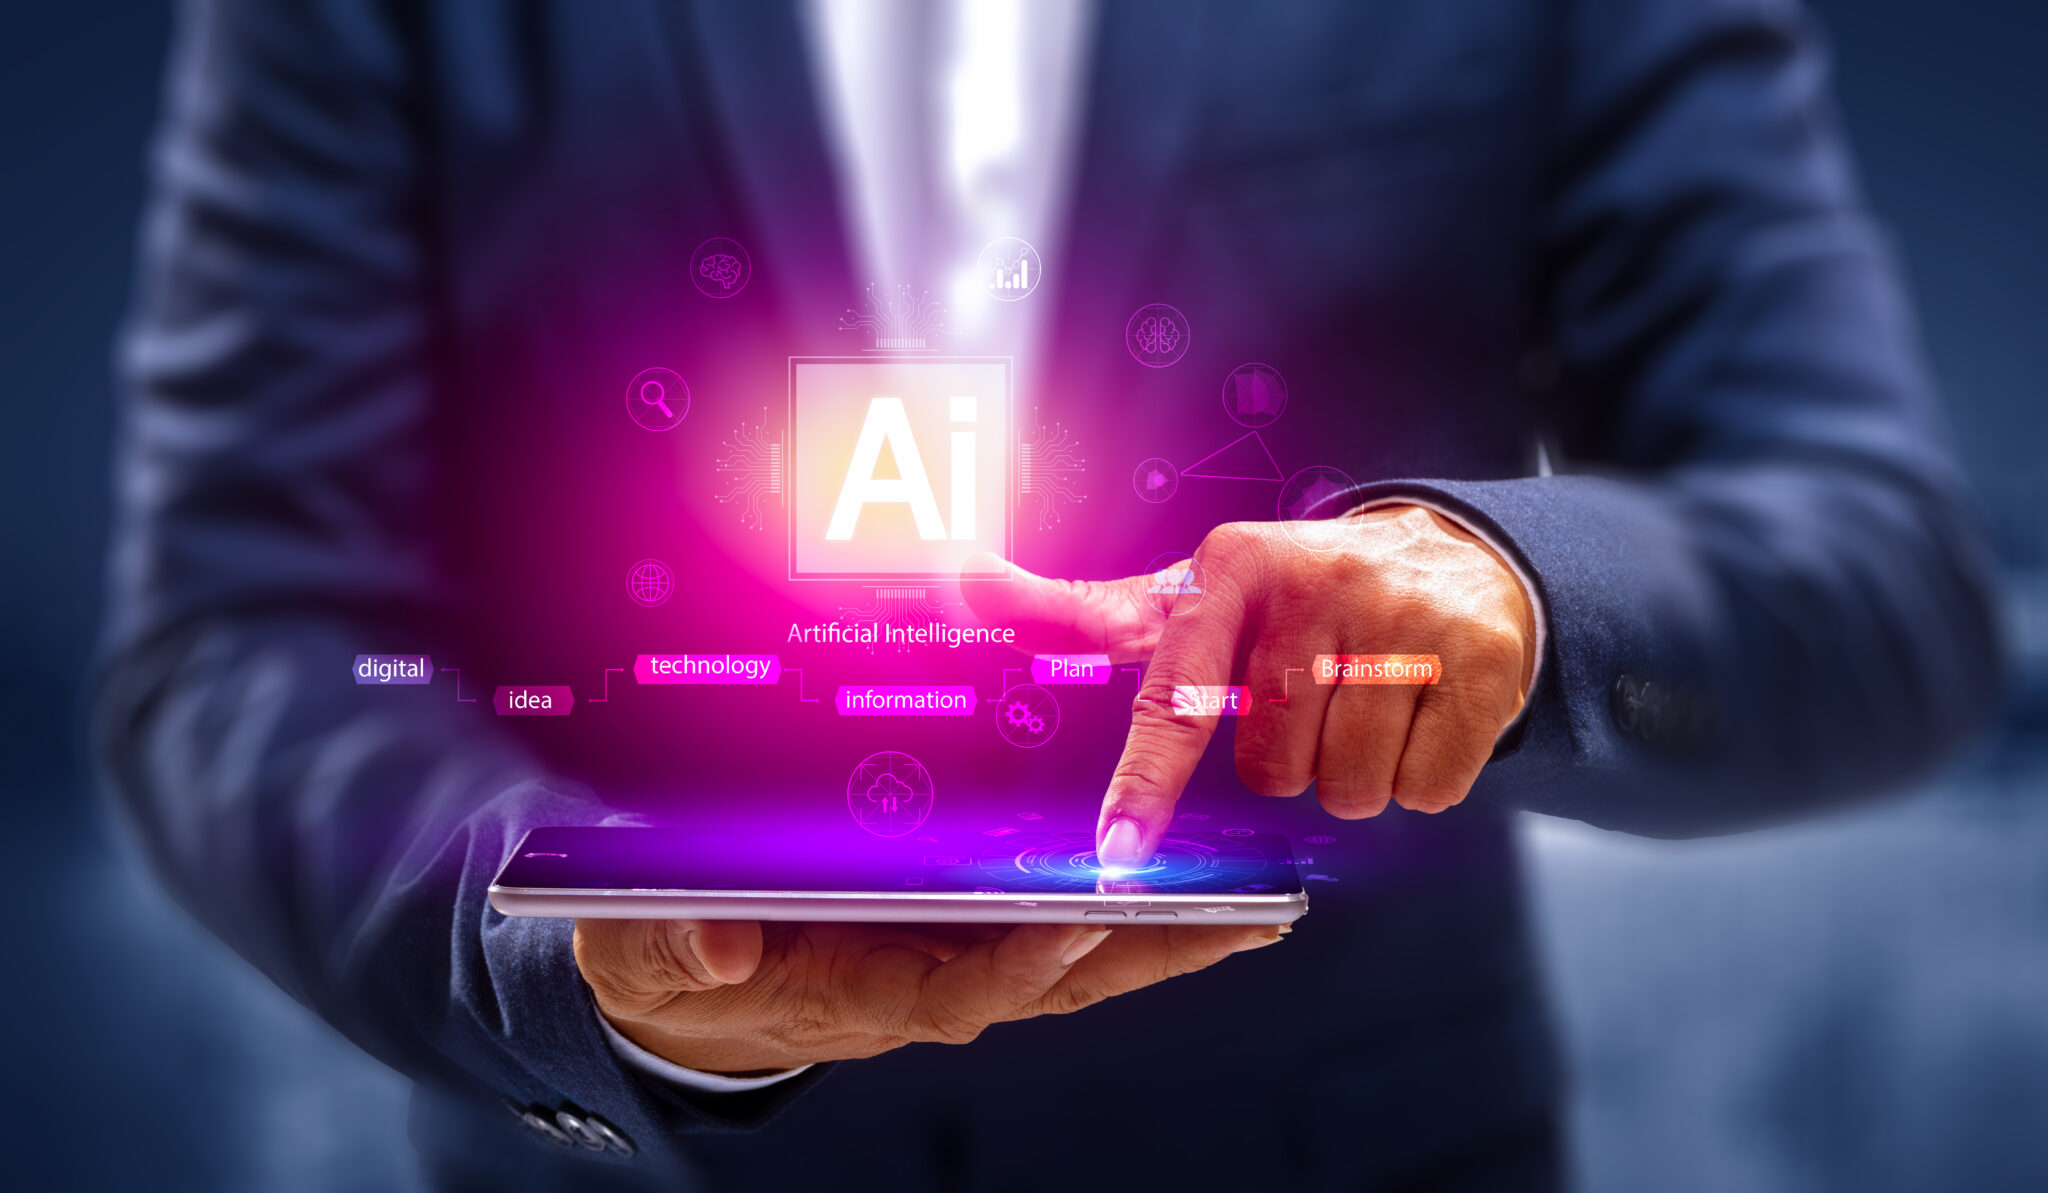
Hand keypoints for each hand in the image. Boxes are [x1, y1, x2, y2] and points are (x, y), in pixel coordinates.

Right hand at [575, 917, 1281, 1074]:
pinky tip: (1190, 881)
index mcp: (861, 993)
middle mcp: (929, 980)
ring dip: (1165, 931)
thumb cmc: (673, 961)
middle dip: (1150, 949)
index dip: (1021, 962)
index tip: (1077, 922)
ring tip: (1257, 898)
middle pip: (1058, 976)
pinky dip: (1126, 908)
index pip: (959, 988)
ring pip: (1077, 952)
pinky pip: (1057, 921)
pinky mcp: (962, 928)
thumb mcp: (643, 952)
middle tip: (1245, 914)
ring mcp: (955, 957)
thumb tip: (710, 946)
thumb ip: (668, 944)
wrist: (687, 987)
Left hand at [962, 505, 1535, 865]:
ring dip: (1353, 777)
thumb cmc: (1296, 596)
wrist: (1453, 559)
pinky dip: (1420, 781)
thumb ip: (1084, 608)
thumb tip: (963, 577)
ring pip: (1350, 787)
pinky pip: (1426, 790)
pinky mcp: (1483, 661)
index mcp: (1234, 567)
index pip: (1177, 696)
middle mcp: (1318, 583)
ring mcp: (1407, 619)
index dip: (1144, 782)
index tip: (1117, 851)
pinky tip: (1418, 720)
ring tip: (1362, 712)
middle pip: (1271, 767)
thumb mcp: (1196, 593)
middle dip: (1286, 763)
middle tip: (1307, 711)